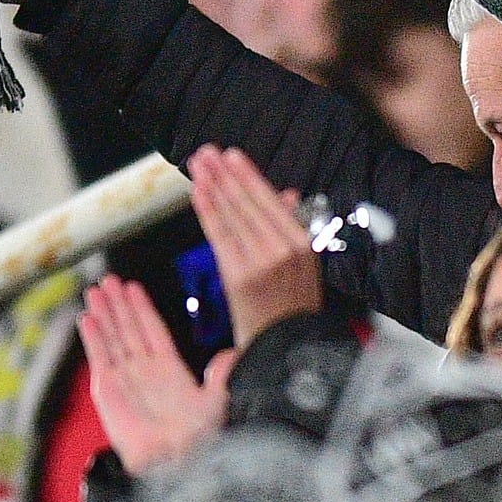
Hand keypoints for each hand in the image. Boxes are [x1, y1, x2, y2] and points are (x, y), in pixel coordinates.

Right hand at [81, 276, 232, 472]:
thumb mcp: (217, 400)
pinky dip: (93, 338)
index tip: (133, 287)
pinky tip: (87, 318)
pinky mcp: (109, 392)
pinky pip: (100, 358)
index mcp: (170, 371)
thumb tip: (231, 354)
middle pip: (129, 329)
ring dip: (103, 314)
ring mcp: (126, 380)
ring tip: (94, 290)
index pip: (153, 330)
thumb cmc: (197, 438)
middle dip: (118, 304)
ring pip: (112, 338)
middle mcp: (145, 372)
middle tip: (108, 279)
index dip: (143, 308)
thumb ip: (221, 374)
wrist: (176, 462)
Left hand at [188, 145, 322, 346]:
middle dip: (225, 174)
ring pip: (233, 215)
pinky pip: (219, 235)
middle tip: (207, 152)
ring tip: (198, 164)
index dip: (248, 175)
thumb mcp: (304, 265)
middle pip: (248, 203)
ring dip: (213, 185)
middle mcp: (284, 248)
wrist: (284, 349)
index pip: (270, 200)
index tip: (231, 156)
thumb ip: (293, 225)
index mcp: (303, 243)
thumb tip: (286, 194)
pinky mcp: (239, 275)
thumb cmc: (292, 308)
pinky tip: (197, 192)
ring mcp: (261, 261)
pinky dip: (207, 211)